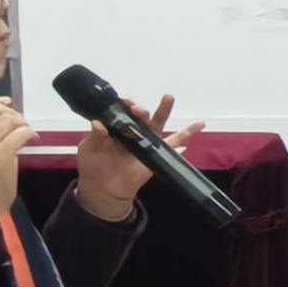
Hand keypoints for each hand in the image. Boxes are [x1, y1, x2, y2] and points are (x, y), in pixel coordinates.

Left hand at [69, 92, 191, 223]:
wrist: (102, 189)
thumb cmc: (94, 164)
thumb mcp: (89, 149)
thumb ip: (95, 136)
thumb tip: (97, 123)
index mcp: (115, 127)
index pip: (122, 111)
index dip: (124, 105)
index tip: (123, 103)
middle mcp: (132, 131)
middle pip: (141, 116)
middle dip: (141, 109)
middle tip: (137, 109)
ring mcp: (146, 142)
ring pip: (158, 124)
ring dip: (164, 110)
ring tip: (168, 98)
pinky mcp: (157, 154)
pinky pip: (175, 143)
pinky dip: (188, 134)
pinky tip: (198, 125)